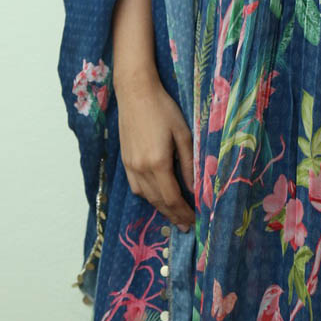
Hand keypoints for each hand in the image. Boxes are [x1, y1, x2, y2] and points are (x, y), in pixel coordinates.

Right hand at [114, 67, 195, 229]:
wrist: (136, 93)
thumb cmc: (163, 109)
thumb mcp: (183, 134)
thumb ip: (189, 164)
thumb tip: (196, 190)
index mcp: (157, 163)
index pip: (172, 199)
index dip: (184, 213)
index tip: (195, 222)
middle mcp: (141, 169)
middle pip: (158, 202)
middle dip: (174, 216)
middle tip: (187, 226)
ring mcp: (130, 167)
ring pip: (146, 197)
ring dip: (161, 209)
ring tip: (175, 215)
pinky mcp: (125, 161)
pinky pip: (137, 188)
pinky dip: (149, 196)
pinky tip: (158, 196)